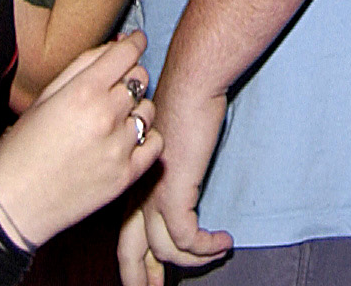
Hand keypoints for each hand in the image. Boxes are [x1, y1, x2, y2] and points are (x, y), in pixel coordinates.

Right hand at [0, 33, 164, 251]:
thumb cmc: (22, 149)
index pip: (126, 53)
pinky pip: (155, 144)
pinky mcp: (127, 175)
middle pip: (140, 78)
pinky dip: (146, 139)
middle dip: (129, 76)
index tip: (135, 41)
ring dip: (136, 109)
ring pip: (148, 110)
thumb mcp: (44, 98)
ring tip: (114, 119)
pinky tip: (127, 141)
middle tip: (114, 86)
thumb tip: (116, 44)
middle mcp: (106, 116)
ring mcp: (119, 147)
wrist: (15, 204)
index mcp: (83, 92)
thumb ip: (80, 67)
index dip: (133, 42)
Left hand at [120, 71, 230, 285]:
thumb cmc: (183, 105)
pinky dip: (208, 247)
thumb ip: (166, 169)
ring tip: (218, 253)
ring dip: (195, 261)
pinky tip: (225, 240)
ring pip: (166, 251)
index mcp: (132, 183)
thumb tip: (178, 187)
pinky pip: (189, 239)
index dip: (134, 262)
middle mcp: (138, 193)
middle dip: (142, 279)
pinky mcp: (175, 193)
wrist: (190, 84)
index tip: (147, 278)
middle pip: (130, 252)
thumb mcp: (167, 143)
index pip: (124, 234)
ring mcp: (154, 195)